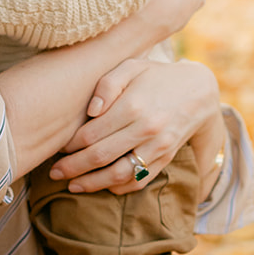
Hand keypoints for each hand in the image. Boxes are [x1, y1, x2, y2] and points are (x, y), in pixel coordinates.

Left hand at [49, 57, 219, 194]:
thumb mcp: (132, 66)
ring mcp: (158, 147)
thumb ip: (108, 83)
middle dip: (73, 168)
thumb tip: (91, 110)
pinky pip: (140, 181)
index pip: (92, 133)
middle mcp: (146, 129)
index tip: (59, 147)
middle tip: (55, 172)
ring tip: (73, 186)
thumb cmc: (156, 76)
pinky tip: (102, 186)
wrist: (198, 92)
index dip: (71, 144)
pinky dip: (119, 188)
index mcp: (132, 105)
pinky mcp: (166, 159)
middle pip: (100, 156)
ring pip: (119, 174)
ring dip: (93, 183)